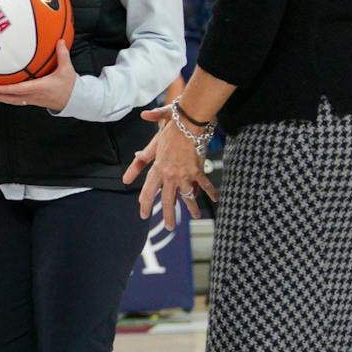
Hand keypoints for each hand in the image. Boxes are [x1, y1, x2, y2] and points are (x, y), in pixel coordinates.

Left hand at [0, 40, 77, 111]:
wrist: (75, 100)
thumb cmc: (70, 85)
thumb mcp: (67, 69)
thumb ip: (62, 54)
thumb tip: (60, 41)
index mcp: (40, 87)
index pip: (20, 89)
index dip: (7, 89)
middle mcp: (35, 95)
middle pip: (13, 98)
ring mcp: (34, 100)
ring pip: (14, 101)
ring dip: (2, 98)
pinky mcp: (34, 101)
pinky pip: (19, 101)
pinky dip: (9, 99)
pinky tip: (3, 96)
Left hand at [123, 107, 216, 228]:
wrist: (189, 123)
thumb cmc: (172, 129)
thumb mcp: (156, 140)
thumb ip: (146, 151)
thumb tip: (136, 156)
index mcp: (158, 168)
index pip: (149, 191)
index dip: (145, 204)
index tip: (144, 213)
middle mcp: (169, 175)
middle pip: (167, 200)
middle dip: (168, 215)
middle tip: (169, 227)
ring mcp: (184, 174)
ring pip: (187, 197)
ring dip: (192, 209)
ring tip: (195, 218)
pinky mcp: (197, 171)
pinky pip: (204, 185)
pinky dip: (210, 192)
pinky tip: (216, 200)